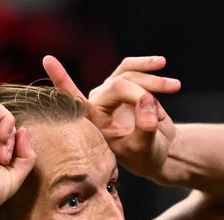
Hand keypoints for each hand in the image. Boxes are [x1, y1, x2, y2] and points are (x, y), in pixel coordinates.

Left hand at [44, 55, 179, 179]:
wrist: (158, 150)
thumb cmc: (145, 155)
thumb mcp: (145, 147)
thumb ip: (144, 127)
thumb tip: (147, 103)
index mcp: (94, 122)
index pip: (74, 100)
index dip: (62, 80)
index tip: (48, 60)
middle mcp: (98, 104)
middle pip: (117, 86)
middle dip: (142, 95)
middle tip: (159, 115)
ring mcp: (110, 91)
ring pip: (129, 75)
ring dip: (154, 82)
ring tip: (174, 88)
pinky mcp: (125, 82)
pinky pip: (134, 68)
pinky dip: (151, 69)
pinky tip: (165, 70)